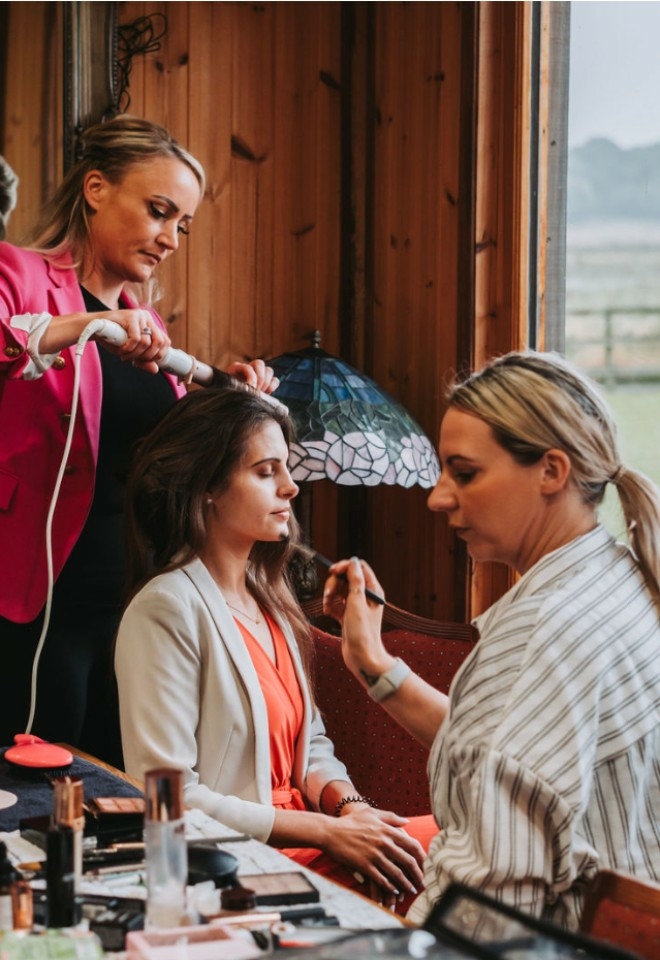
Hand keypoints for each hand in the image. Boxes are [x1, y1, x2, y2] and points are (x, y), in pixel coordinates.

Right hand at [95, 309, 171, 373]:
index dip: (158, 355)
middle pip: (160, 342)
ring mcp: (139, 316)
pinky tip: (121, 350)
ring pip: (147, 342)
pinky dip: (129, 349)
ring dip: (135, 354)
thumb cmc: (112, 339)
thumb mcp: (131, 353)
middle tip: (133, 360)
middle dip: (147, 356)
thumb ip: (143, 361)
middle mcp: (147, 318)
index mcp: (151, 325)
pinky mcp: (130, 316)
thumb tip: (156, 369)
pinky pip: (136, 339)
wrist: (92, 328)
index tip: (144, 361)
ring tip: (124, 355)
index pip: (165, 342)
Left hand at [226, 357, 279, 393]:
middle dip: (260, 377)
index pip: (248, 367)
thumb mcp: (231, 390)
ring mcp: (259, 374)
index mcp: (237, 368)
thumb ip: (238, 387)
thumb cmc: (230, 395)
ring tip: (260, 392)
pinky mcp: (267, 383)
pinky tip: (266, 393)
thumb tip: (250, 387)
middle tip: (256, 389)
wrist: (234, 403)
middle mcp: (249, 368)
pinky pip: (275, 380)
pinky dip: (272, 386)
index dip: (251, 377)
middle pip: (260, 363)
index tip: (250, 387)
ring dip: (266, 382)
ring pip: (269, 371)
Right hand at [322, 557, 392, 683]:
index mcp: (372, 590)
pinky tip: (328, 612)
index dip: (345, 567)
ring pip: (338, 590)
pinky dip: (330, 605)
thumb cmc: (363, 633)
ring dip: (330, 595)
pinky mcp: (347, 615)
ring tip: (327, 606)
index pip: (358, 567)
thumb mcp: (357, 603)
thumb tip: (353, 562)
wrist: (362, 658)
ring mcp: (355, 606)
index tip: (333, 571)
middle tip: (328, 594)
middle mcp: (365, 596)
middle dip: (334, 583)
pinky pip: (335, 603)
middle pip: (345, 578)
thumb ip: (355, 581)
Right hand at [324, 805, 424, 906]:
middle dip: (418, 874)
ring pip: (396, 873)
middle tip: (423, 883)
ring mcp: (374, 855)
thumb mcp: (371, 813)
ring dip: (406, 884)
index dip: (422, 857)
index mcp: (387, 830)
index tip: (427, 865)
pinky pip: (381, 879)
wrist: (330, 831)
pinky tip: (394, 891)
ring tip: (411, 890)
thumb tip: (407, 821)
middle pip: (408, 861)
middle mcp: (383, 842)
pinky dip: (390, 887)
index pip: (412, 844)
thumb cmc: (351, 821)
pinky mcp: (364, 866)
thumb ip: (391, 817)